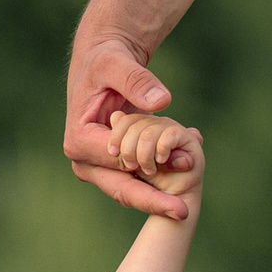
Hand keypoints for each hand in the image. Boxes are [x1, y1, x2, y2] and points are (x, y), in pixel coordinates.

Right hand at [64, 30, 186, 219]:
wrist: (103, 61)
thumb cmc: (105, 60)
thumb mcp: (117, 63)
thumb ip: (137, 80)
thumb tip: (161, 102)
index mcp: (79, 141)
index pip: (118, 166)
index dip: (149, 171)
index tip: (182, 172)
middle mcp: (84, 160)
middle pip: (123, 188)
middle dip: (154, 199)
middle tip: (184, 211)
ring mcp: (97, 166)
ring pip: (132, 187)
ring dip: (161, 189)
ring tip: (192, 180)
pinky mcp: (111, 165)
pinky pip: (138, 177)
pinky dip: (162, 174)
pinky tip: (188, 161)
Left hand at [106, 111, 204, 207]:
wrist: (170, 204)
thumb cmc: (145, 187)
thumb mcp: (125, 164)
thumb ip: (121, 142)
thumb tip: (116, 116)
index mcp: (143, 127)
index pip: (126, 119)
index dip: (117, 134)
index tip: (113, 153)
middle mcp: (159, 124)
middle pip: (136, 123)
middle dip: (129, 149)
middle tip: (132, 167)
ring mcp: (174, 129)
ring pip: (150, 131)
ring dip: (145, 155)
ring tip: (149, 169)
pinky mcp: (190, 139)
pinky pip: (170, 134)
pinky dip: (161, 150)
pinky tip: (161, 161)